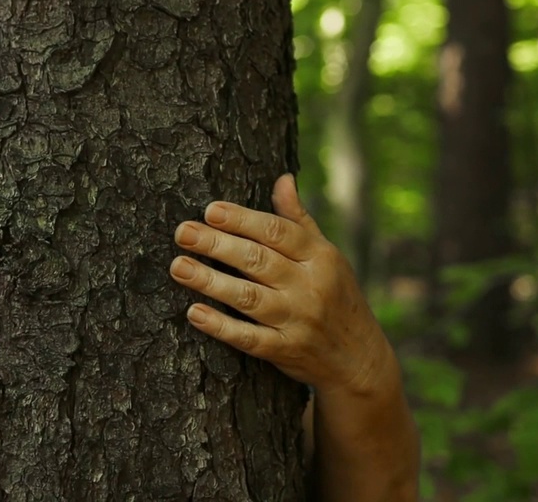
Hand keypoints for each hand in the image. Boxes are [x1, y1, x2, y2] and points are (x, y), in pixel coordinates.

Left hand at [169, 174, 396, 399]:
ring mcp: (298, 321)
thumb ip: (299, 220)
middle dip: (217, 244)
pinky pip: (249, 339)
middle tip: (183, 233)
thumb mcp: (327, 255)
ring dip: (210, 281)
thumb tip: (282, 179)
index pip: (277, 232)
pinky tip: (194, 312)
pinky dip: (221, 326)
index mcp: (320, 257)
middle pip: (258, 261)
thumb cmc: (336, 296)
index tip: (210, 210)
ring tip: (178, 266)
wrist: (359, 359)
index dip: (242, 220)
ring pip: (249, 298)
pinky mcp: (286, 351)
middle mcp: (310, 287)